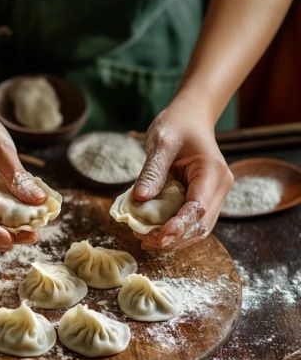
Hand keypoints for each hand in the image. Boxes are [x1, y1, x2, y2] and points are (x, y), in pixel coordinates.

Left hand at [132, 95, 233, 250]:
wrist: (190, 118)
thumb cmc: (177, 125)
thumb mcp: (161, 142)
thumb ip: (152, 171)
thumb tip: (140, 199)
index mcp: (212, 172)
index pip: (198, 207)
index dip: (180, 226)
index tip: (160, 237)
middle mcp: (218, 187)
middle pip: (200, 224)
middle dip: (175, 238)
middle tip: (146, 242)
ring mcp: (213, 195)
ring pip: (198, 228)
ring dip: (174, 238)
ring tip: (146, 240)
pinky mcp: (203, 199)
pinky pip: (191, 221)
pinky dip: (174, 230)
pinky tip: (154, 231)